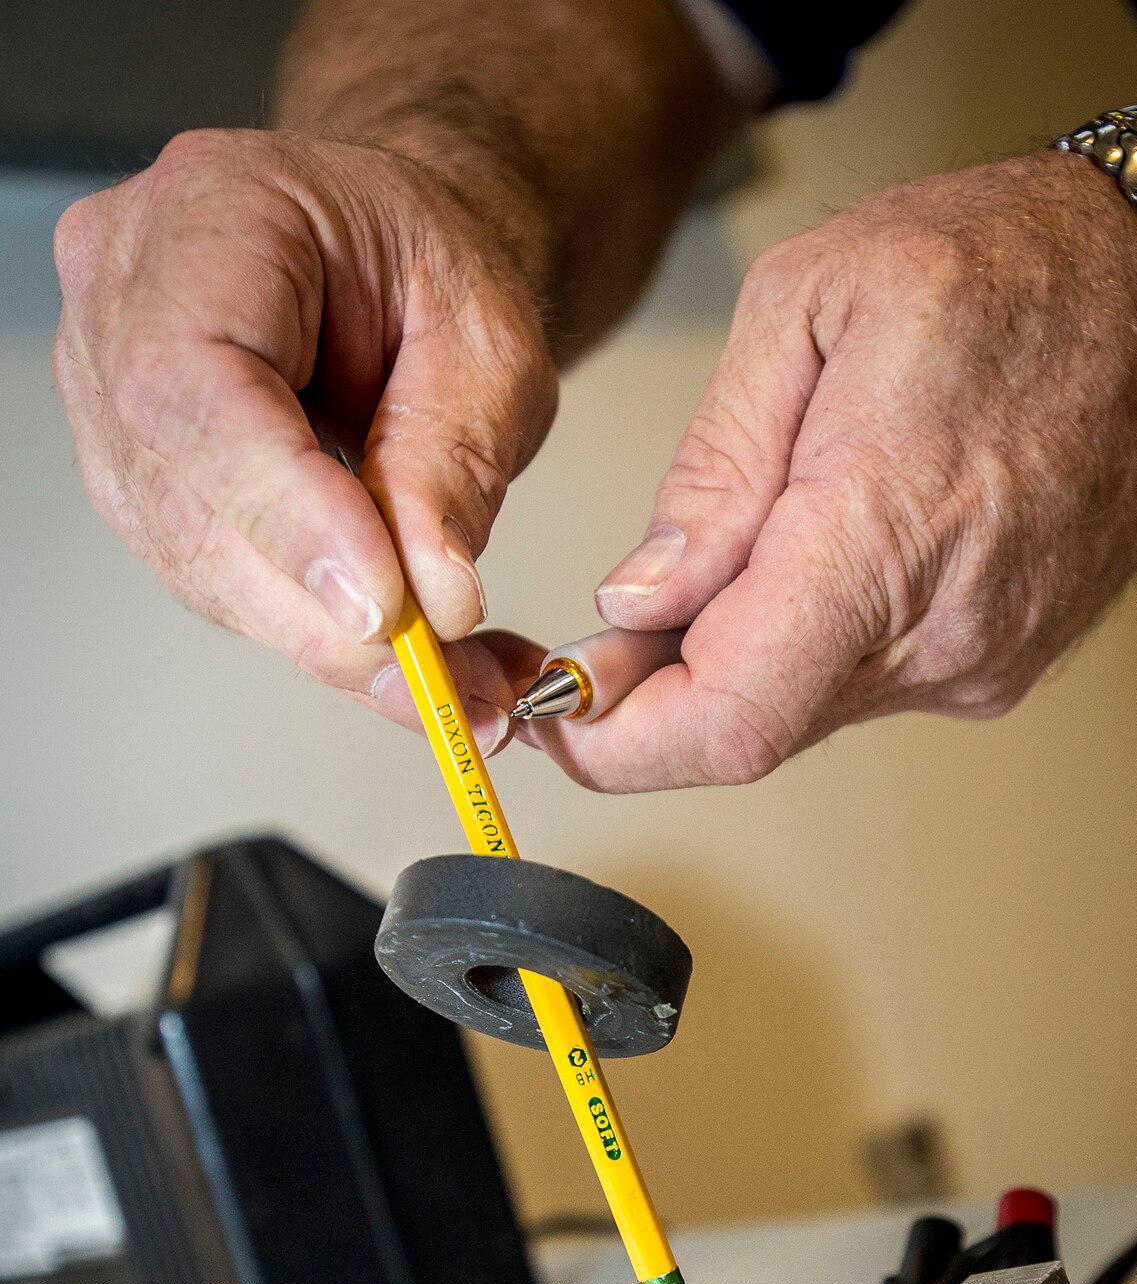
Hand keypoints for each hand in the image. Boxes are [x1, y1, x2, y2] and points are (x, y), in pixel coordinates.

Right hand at [53, 129, 556, 745]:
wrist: (396, 258)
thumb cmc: (431, 264)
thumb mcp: (488, 344)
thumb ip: (456, 462)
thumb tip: (432, 599)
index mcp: (210, 213)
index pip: (195, 387)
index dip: (284, 515)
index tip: (380, 607)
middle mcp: (126, 299)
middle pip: (187, 495)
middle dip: (323, 612)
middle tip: (442, 680)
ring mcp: (113, 393)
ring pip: (199, 562)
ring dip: (329, 641)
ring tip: (451, 682)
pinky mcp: (144, 478)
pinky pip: (217, 581)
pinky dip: (319, 632)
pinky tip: (403, 656)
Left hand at [530, 151, 1136, 791]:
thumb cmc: (998, 268)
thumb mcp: (804, 307)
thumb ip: (709, 477)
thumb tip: (638, 604)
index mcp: (885, 532)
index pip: (729, 718)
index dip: (621, 746)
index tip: (556, 720)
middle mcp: (944, 629)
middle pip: (753, 726)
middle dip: (656, 697)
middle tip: (607, 635)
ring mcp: (982, 661)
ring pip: (804, 711)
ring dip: (734, 665)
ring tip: (728, 560)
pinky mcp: (998, 666)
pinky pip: (865, 687)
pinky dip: (807, 648)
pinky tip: (810, 564)